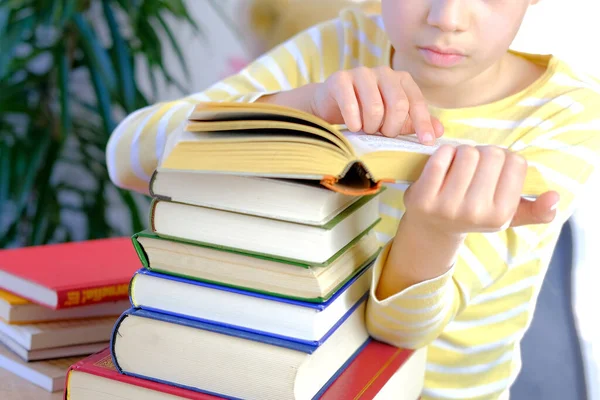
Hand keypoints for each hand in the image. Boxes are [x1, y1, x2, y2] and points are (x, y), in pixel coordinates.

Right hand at [310, 66, 443, 143]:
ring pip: (374, 107)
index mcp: (401, 79)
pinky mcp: (340, 79)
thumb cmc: (366, 112)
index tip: (427, 142)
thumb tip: (439, 132)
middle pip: (398, 105)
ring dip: (371, 126)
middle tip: (383, 134)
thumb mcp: (393, 118)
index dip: (423, 124)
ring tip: (367, 129)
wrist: (330, 104)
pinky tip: (353, 127)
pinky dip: (354, 122)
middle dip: (392, 127)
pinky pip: (351, 105)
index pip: (416, 102)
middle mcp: (384, 72)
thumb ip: (414, 122)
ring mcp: (361, 73)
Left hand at [403, 145, 558, 235]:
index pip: (515, 162)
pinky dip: (444, 153)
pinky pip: (441, 156)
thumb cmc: (475, 214)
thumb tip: (554, 198)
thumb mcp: (507, 216)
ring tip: (460, 166)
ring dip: (464, 152)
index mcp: (501, 214)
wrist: (432, 229)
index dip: (505, 159)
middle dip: (484, 154)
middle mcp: (475, 212)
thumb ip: (536, 210)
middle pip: (492, 154)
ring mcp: (447, 206)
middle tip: (475, 166)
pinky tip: (444, 164)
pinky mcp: (423, 197)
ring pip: (467, 152)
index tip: (494, 169)